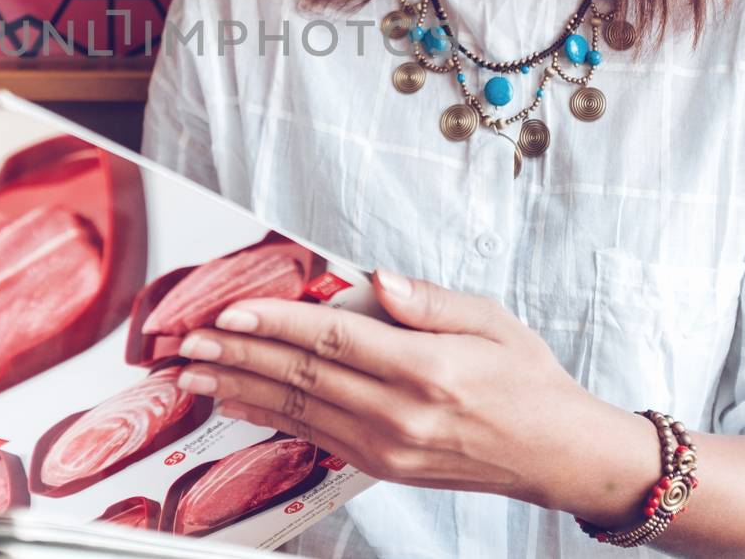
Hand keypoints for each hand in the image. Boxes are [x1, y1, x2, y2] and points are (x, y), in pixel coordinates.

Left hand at [172, 268, 654, 517]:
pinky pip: (311, 435)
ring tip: (194, 370)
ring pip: (297, 408)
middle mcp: (399, 414)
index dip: (275, 323)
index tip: (230, 310)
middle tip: (188, 339)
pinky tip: (237, 400)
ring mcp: (387, 446)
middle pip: (302, 375)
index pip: (333, 340)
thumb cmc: (528, 382)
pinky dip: (267, 415)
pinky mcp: (381, 465)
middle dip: (238, 353)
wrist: (556, 454)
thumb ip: (429, 300)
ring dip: (239, 386)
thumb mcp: (493, 322)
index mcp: (427, 369)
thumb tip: (376, 278)